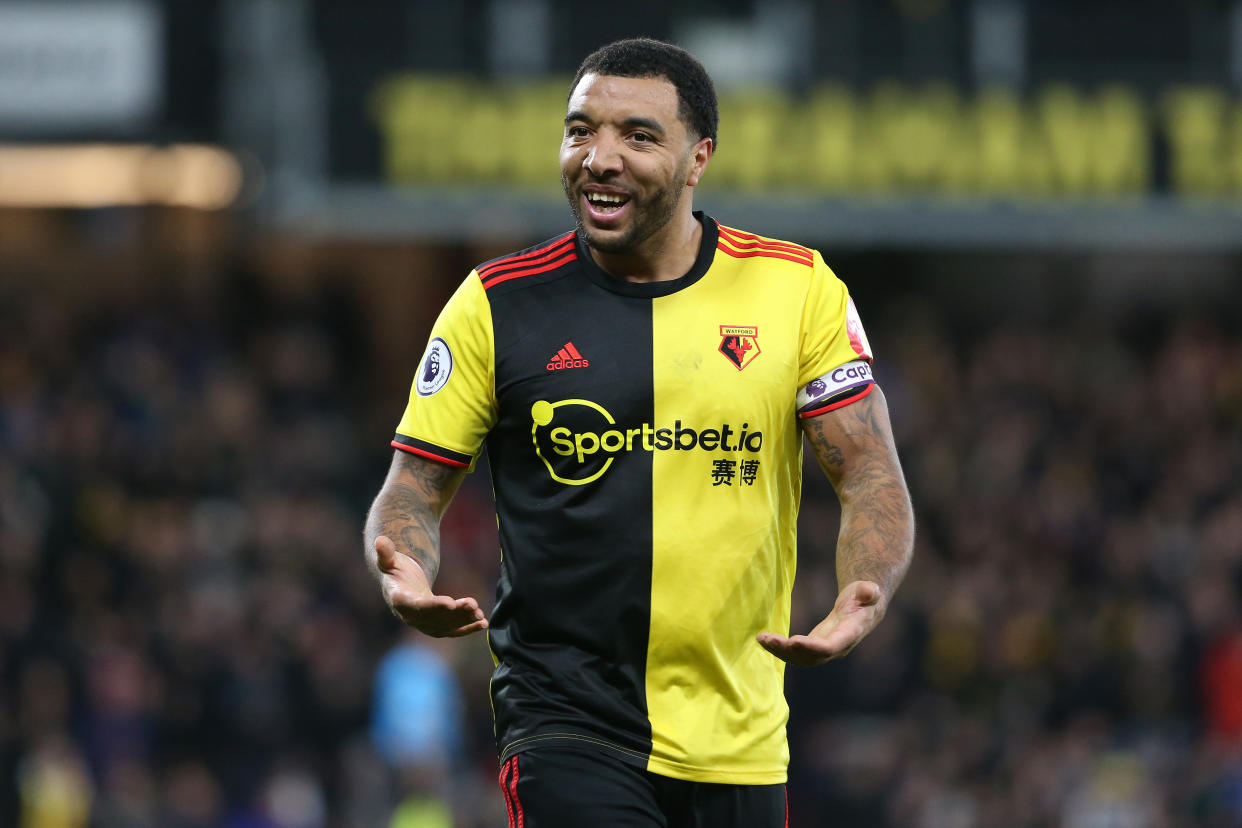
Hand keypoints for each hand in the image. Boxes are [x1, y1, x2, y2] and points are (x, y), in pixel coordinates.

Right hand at [374, 535, 487, 636]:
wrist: (400, 583)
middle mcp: (410, 616)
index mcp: (399, 600)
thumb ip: (386, 553)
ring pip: (445, 626)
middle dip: (454, 614)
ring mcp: (423, 624)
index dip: (433, 606)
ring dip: (463, 621)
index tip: (450, 603)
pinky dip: (468, 628)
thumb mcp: (390, 559)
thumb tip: (380, 540)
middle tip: (473, 605)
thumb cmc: (396, 569)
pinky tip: (483, 623)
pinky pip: (452, 630)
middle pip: (435, 618)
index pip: (416, 606)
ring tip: (480, 614)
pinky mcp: (435, 626)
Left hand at [757, 580, 884, 666]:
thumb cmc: (865, 597)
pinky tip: (764, 639)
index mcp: (849, 635)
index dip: (812, 647)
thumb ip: (868, 591)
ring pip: (800, 659)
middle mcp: (837, 648)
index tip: (793, 641)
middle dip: (789, 651)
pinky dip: (779, 648)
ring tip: (762, 638)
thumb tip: (869, 590)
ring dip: (780, 651)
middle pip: (811, 657)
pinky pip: (796, 653)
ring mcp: (825, 650)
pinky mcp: (815, 646)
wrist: (863, 609)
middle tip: (769, 639)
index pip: (830, 647)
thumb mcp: (868, 590)